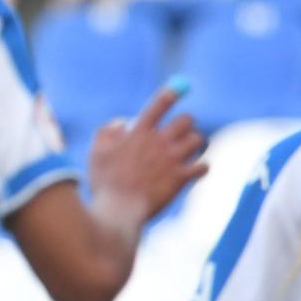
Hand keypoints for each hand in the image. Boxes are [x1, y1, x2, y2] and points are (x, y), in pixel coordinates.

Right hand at [89, 86, 207, 223]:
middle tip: (178, 134)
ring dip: (194, 145)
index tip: (179, 89)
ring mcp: (172, 159)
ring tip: (186, 153)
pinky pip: (203, 166)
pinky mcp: (182, 178)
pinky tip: (193, 171)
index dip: (171, 93)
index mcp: (139, 131)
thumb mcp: (97, 151)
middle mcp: (159, 141)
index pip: (160, 103)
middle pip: (187, 119)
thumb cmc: (105, 182)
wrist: (119, 210)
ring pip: (198, 140)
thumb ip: (108, 131)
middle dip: (184, 124)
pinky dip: (200, 167)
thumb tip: (124, 122)